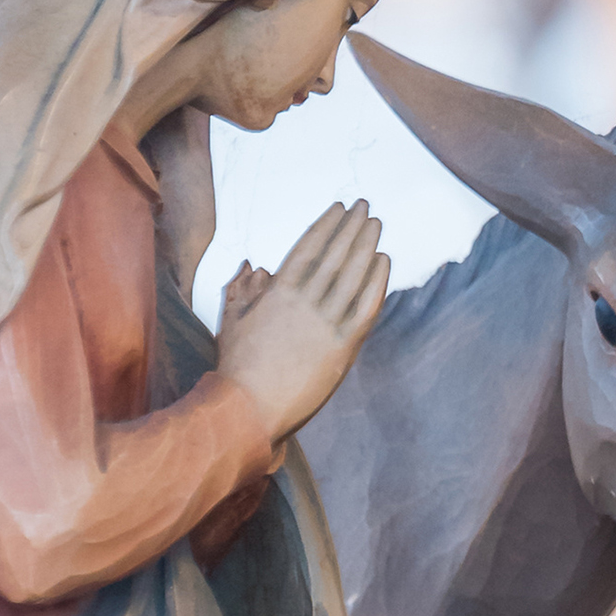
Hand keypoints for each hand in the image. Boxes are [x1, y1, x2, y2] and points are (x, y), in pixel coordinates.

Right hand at [217, 199, 388, 440]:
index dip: (326, 225)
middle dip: (351, 228)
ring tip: (376, 226)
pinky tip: (384, 263)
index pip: (308, 248)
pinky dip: (377, 283)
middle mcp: (305, 303)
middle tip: (365, 207)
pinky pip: (366, 308)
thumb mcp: (232, 322)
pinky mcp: (344, 347)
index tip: (339, 208)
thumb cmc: (237, 367)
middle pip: (334, 256)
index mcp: (277, 293)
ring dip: (367, 247)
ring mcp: (327, 325)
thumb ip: (243, 291)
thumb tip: (254, 267)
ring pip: (352, 276)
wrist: (251, 408)